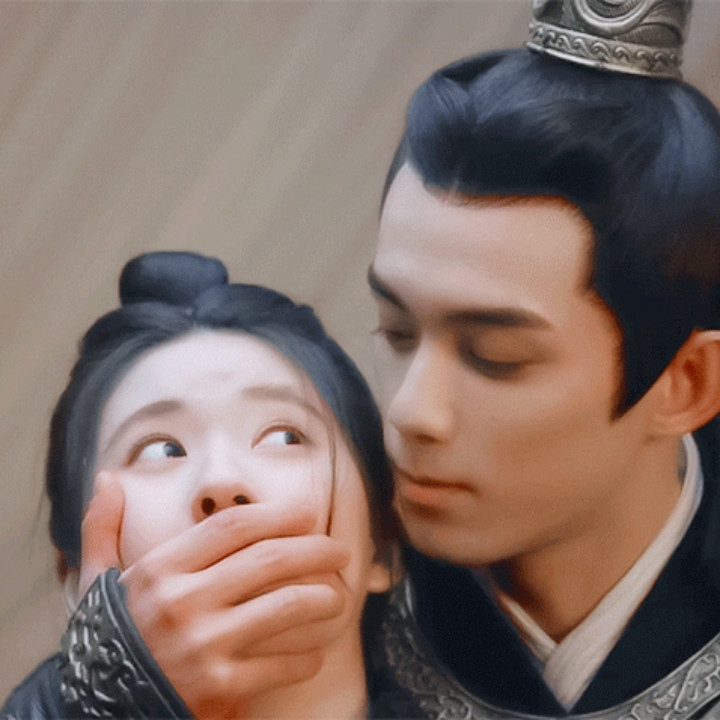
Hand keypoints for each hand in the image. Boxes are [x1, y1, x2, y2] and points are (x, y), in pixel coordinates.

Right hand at [80, 471, 350, 718]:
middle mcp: (181, 602)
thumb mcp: (98, 583)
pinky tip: (315, 652)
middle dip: (314, 550)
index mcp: (159, 570)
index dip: (277, 514)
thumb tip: (106, 479)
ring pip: (283, 606)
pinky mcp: (217, 688)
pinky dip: (305, 657)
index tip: (308, 512)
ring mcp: (201, 646)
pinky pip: (278, 664)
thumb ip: (103, 529)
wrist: (99, 713)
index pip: (230, 526)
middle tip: (340, 551)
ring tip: (340, 596)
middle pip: (267, 559)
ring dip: (322, 598)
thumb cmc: (108, 642)